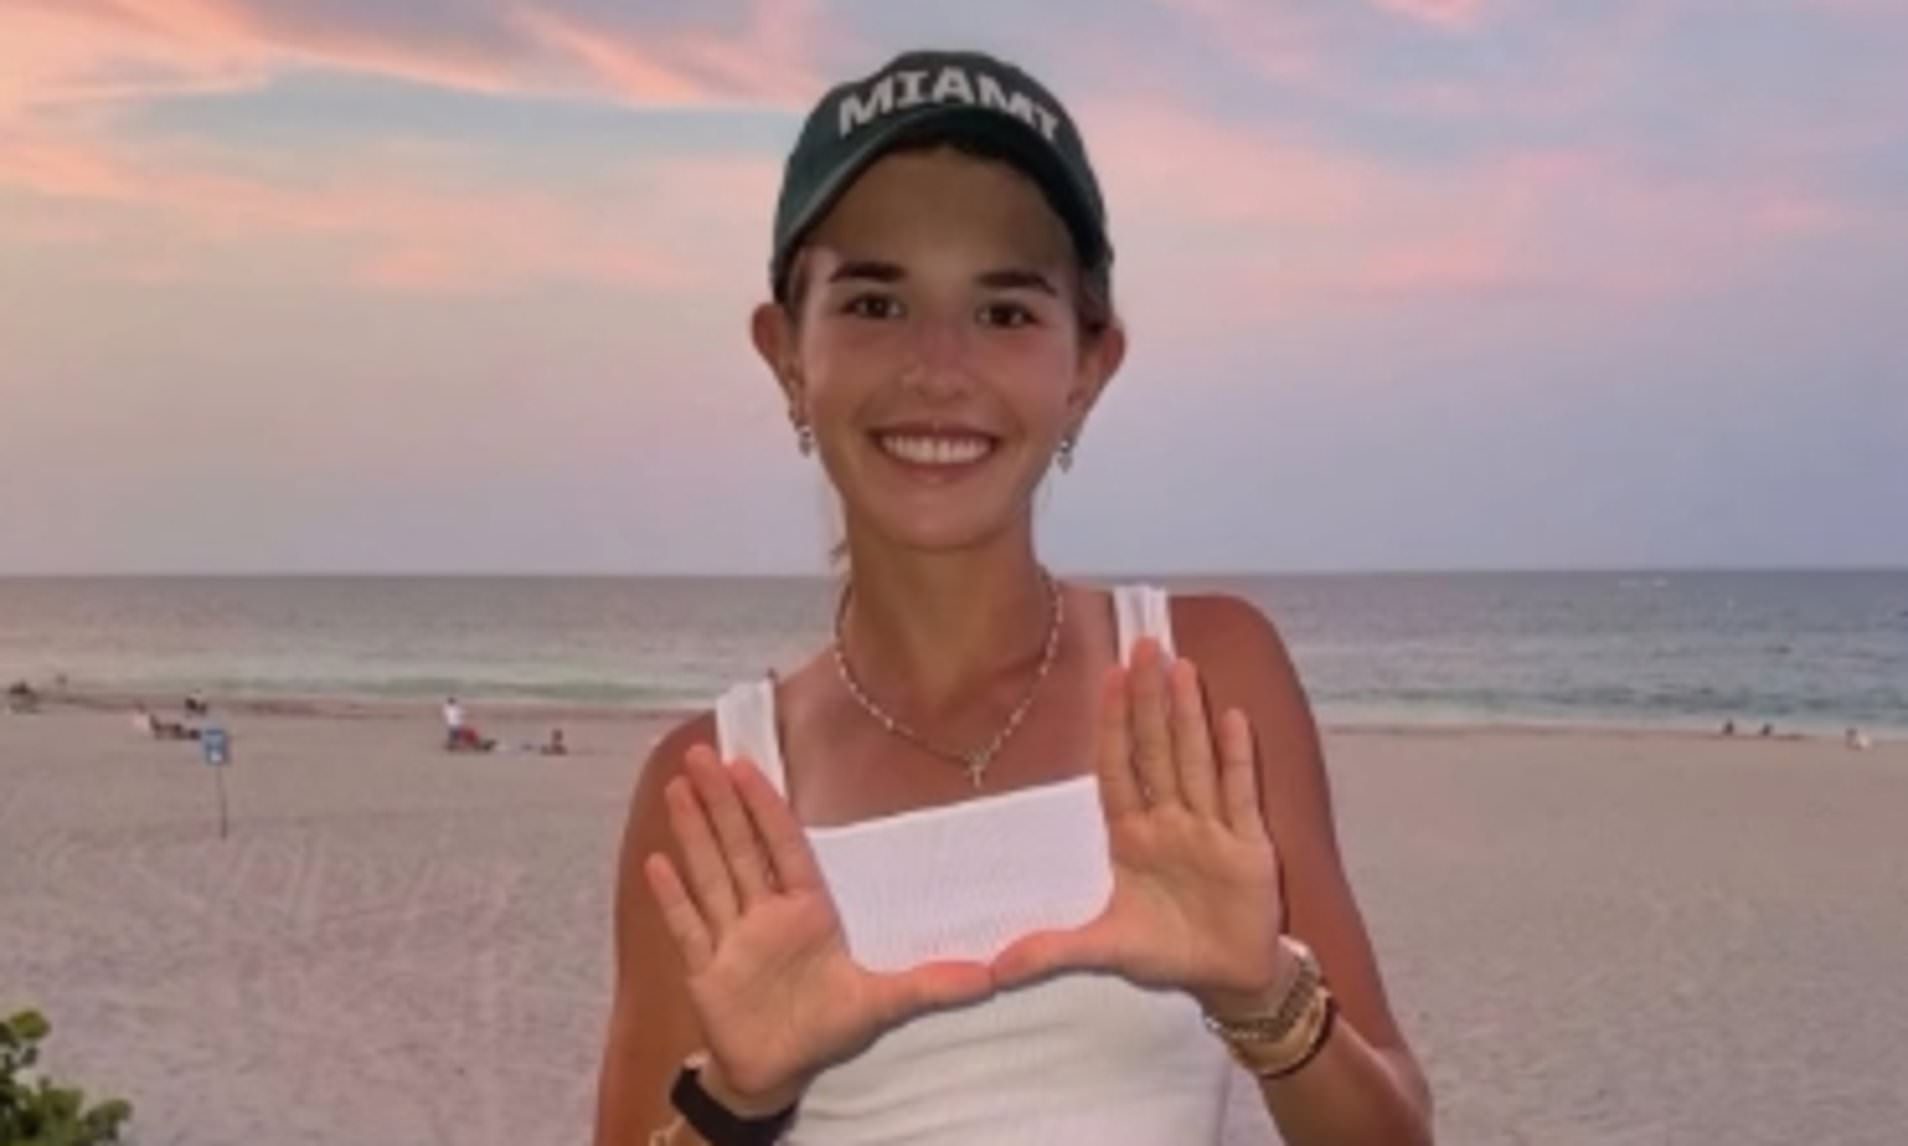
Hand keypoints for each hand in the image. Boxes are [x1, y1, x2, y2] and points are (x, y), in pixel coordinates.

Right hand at [645, 747, 993, 1108]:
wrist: (775, 1072)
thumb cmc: (826, 1029)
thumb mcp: (882, 1005)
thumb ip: (929, 986)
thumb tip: (987, 978)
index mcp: (807, 912)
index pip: (785, 847)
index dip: (766, 807)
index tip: (747, 765)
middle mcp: (766, 915)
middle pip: (740, 848)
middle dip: (721, 803)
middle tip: (702, 756)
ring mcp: (732, 939)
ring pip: (711, 875)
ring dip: (694, 833)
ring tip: (677, 788)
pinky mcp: (705, 969)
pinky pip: (687, 927)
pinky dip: (672, 898)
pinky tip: (656, 862)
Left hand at [991, 640, 1289, 1013]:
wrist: (1229, 977)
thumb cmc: (1167, 951)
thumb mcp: (1104, 949)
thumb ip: (1052, 950)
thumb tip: (994, 969)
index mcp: (1132, 836)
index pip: (1119, 767)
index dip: (1113, 724)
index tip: (1108, 677)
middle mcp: (1170, 821)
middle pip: (1158, 749)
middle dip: (1149, 699)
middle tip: (1145, 644)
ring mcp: (1210, 827)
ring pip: (1196, 761)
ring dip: (1189, 716)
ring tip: (1182, 667)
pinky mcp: (1249, 844)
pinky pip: (1240, 794)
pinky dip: (1237, 758)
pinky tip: (1233, 718)